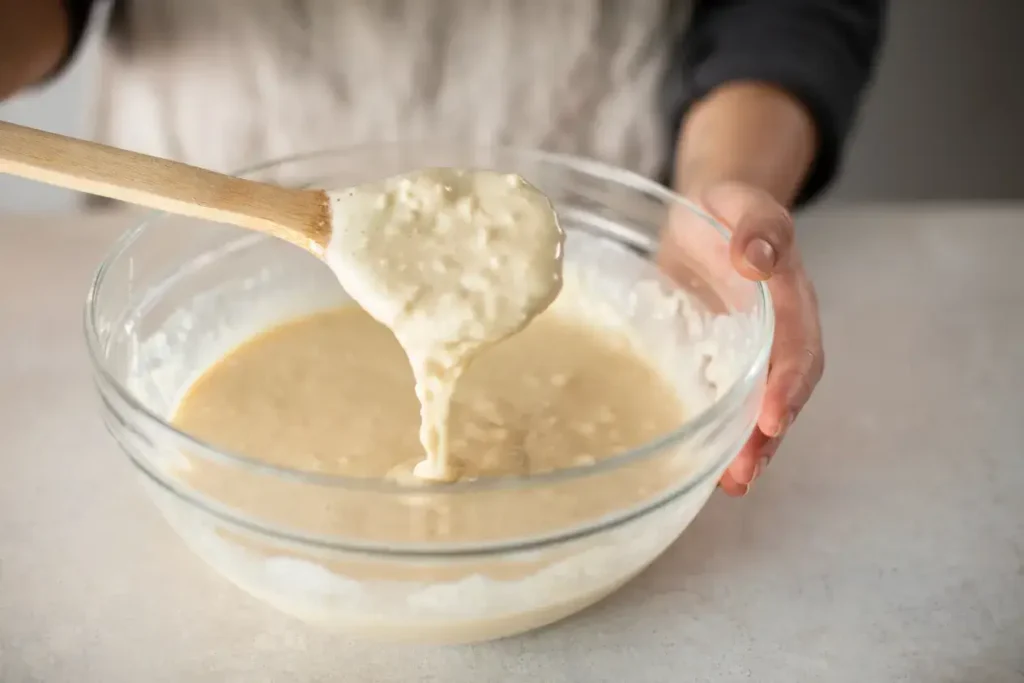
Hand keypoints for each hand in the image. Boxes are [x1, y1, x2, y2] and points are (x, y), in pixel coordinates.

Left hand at [661, 182, 823, 495]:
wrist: (703, 219)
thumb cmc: (725, 212)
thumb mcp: (740, 204)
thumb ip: (757, 225)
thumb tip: (757, 259)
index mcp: (790, 300)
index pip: (796, 348)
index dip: (786, 386)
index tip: (771, 418)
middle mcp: (778, 337)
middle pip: (783, 393)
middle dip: (768, 436)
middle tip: (744, 471)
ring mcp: (751, 356)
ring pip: (759, 409)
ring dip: (749, 449)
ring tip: (730, 484)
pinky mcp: (721, 366)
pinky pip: (729, 406)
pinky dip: (722, 439)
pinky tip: (703, 469)